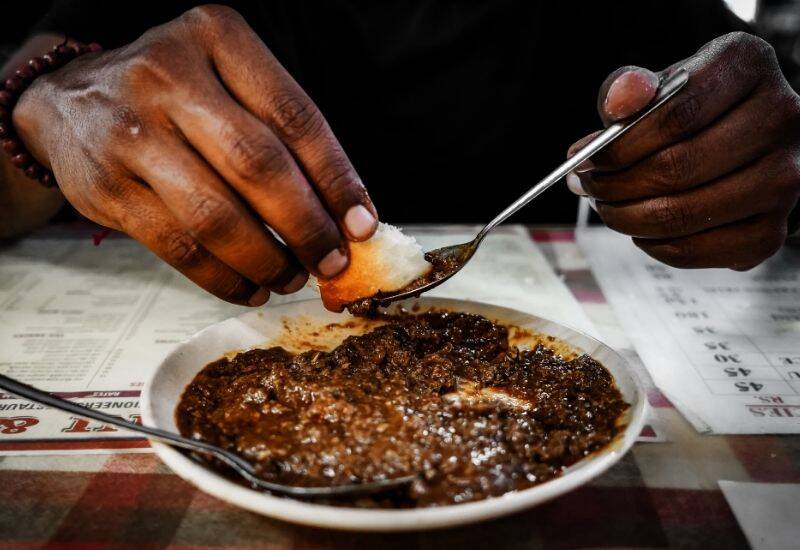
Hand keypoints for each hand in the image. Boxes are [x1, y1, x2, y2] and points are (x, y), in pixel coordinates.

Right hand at [12, 5, 377, 304]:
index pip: (295, 117)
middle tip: (333, 261)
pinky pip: (179, 248)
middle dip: (307, 227)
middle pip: (258, 167)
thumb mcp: (227, 82)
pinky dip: (224, 279)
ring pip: (217, 216)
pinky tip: (251, 287)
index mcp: (216, 38)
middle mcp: (168, 77)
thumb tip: (344, 217)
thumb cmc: (173, 95)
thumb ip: (280, 134)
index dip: (337, 180)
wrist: (69, 99)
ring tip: (293, 277)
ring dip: (268, 260)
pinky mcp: (107, 187)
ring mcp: (130, 132)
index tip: (362, 225)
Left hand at [567, 32, 799, 269]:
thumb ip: (629, 88)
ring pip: (681, 214)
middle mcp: (781, 119)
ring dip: (625, 217)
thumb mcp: (661, 84)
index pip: (675, 115)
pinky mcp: (771, 231)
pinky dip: (652, 245)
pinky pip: (693, 250)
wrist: (746, 143)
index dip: (618, 145)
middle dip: (613, 185)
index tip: (584, 157)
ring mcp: (784, 180)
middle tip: (587, 186)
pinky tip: (640, 228)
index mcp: (748, 66)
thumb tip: (617, 104)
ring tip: (606, 205)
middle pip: (676, 168)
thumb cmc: (696, 110)